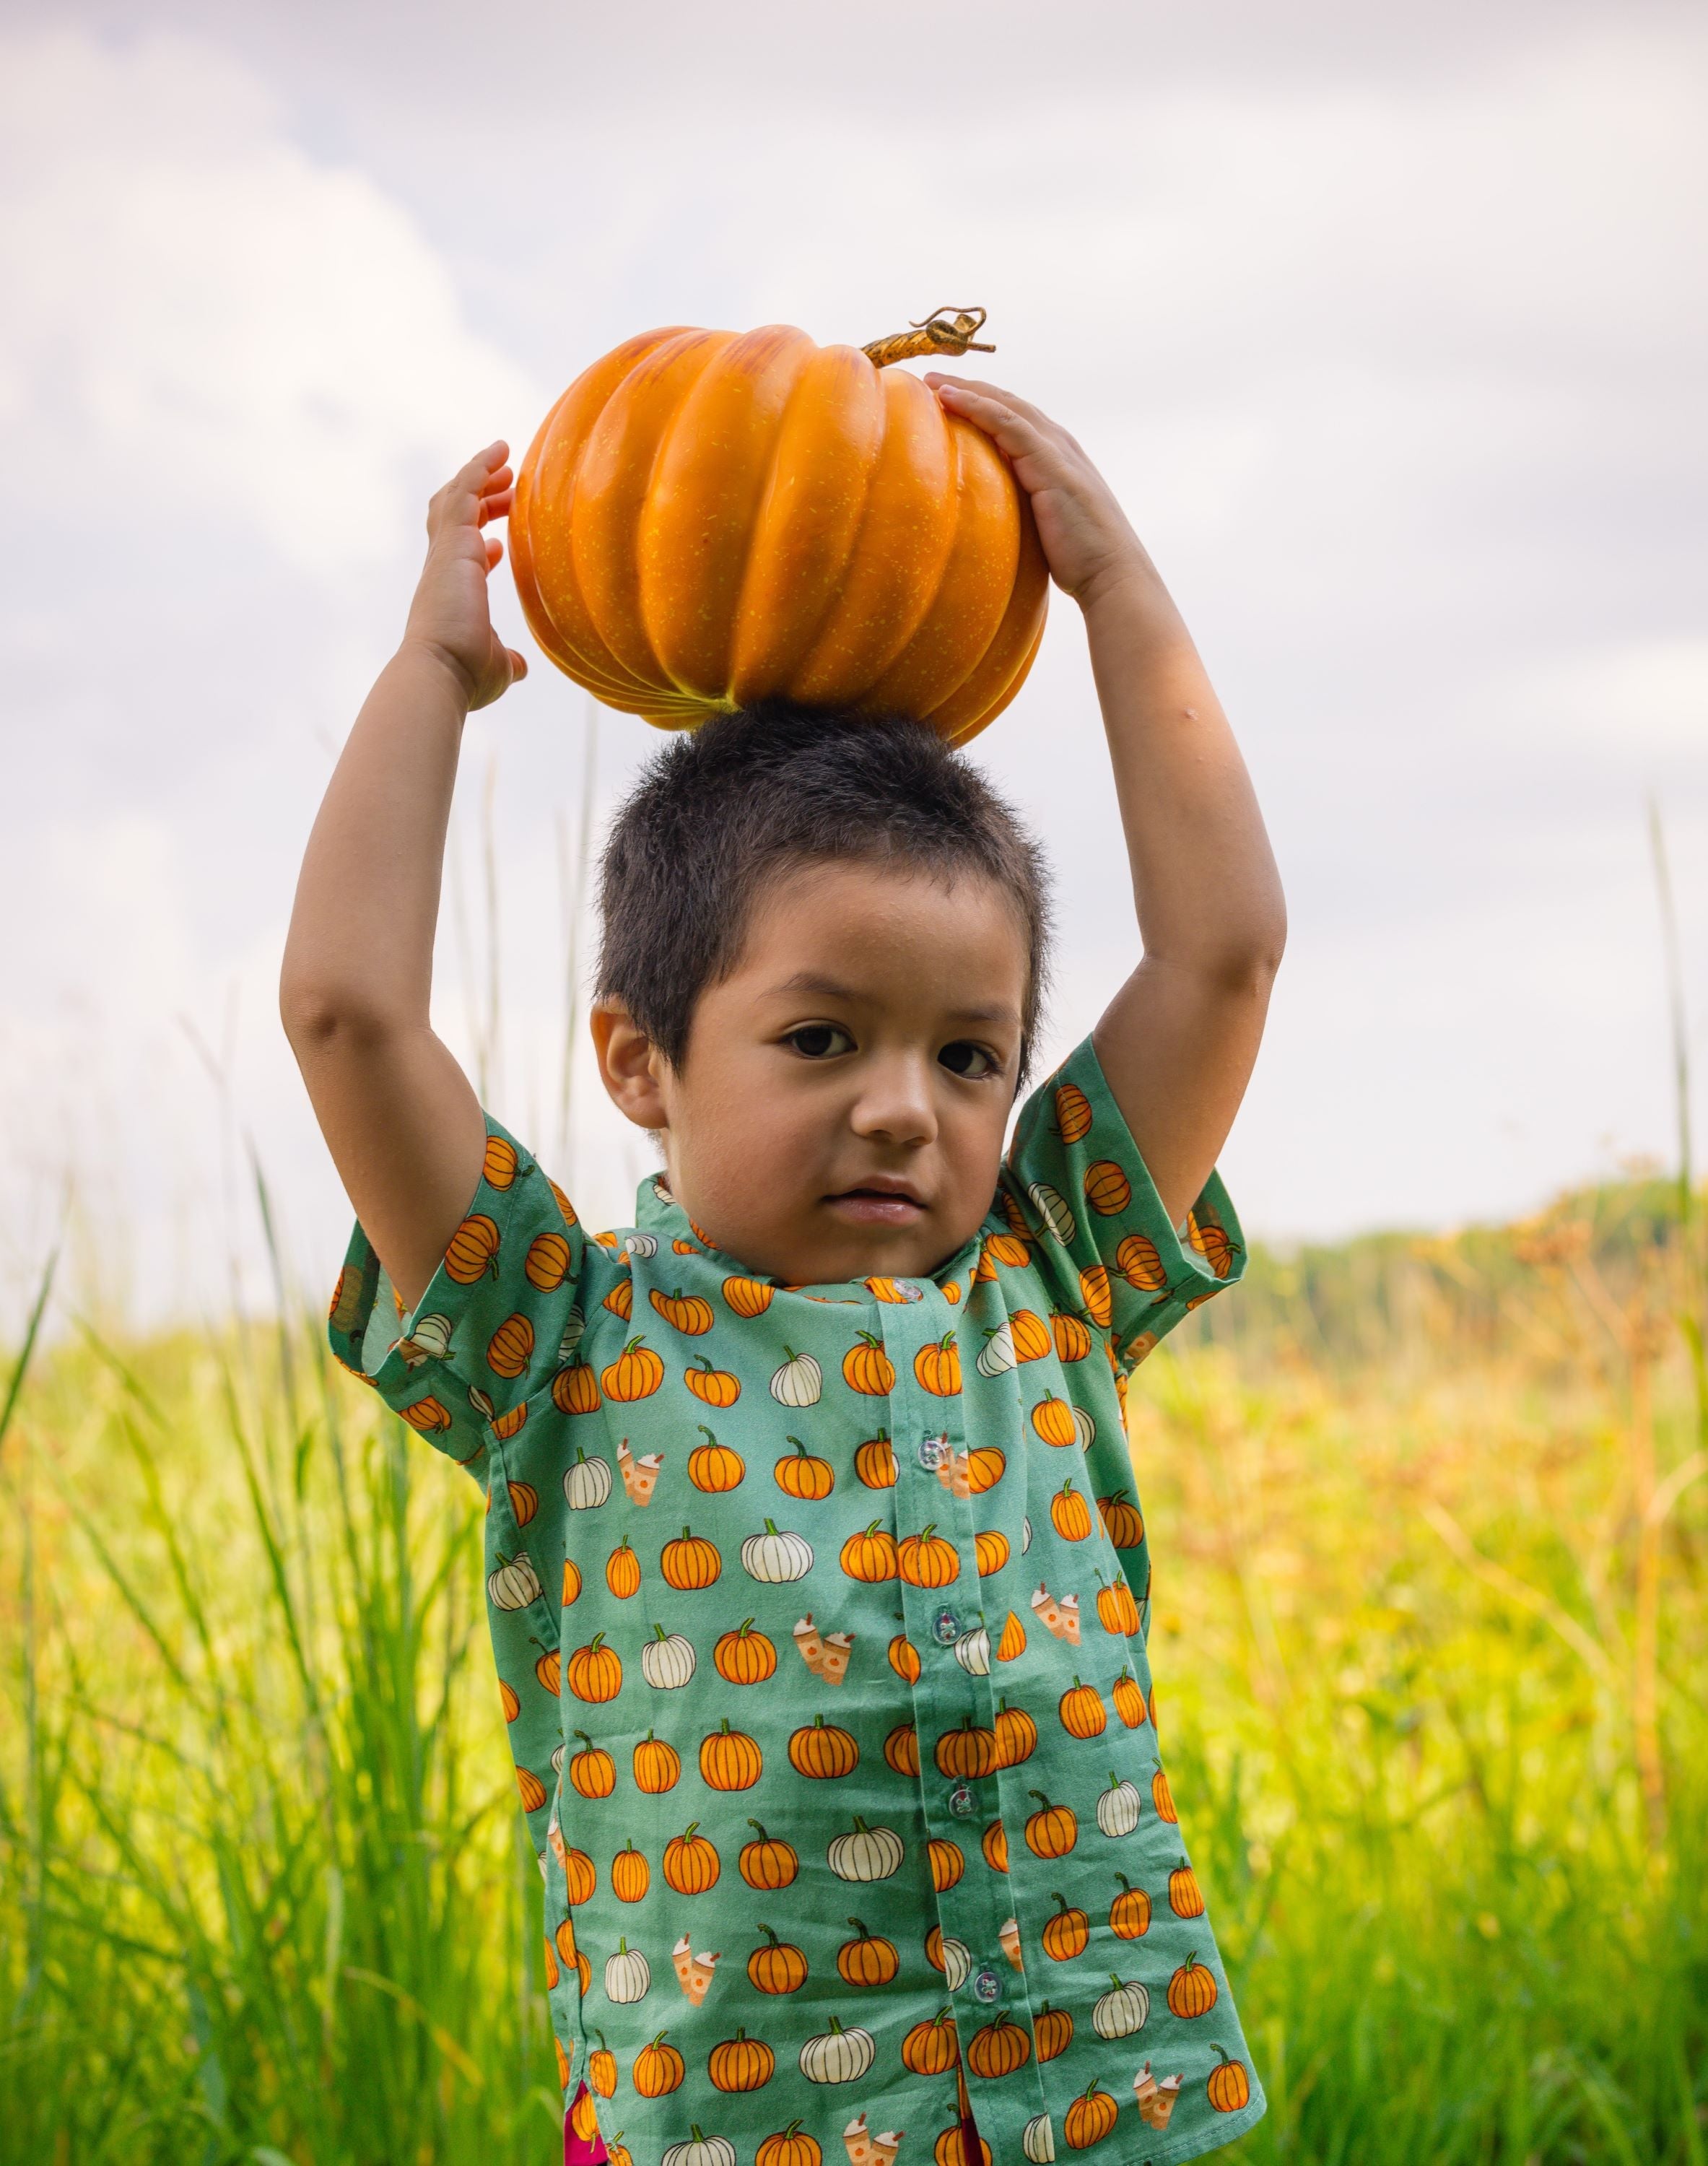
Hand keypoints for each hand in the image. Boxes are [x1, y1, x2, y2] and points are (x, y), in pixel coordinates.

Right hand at [401, 441, 528, 709]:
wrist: (439, 671)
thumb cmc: (464, 676)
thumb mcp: (496, 667)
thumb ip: (507, 661)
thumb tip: (520, 667)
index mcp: (451, 595)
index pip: (462, 561)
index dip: (480, 548)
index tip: (499, 546)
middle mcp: (443, 569)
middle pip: (457, 520)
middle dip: (482, 501)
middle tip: (508, 486)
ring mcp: (446, 551)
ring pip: (457, 498)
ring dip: (480, 476)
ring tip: (505, 459)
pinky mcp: (453, 540)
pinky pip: (465, 490)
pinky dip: (480, 467)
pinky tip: (501, 451)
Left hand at [927, 376, 1154, 611]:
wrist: (1113, 575)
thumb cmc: (1080, 563)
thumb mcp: (1047, 528)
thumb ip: (1025, 513)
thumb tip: (992, 526)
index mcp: (1059, 458)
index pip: (1017, 419)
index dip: (984, 404)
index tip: (947, 399)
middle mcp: (1060, 445)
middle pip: (1009, 403)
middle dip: (972, 388)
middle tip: (932, 380)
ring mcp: (1056, 451)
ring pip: (1005, 405)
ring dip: (967, 389)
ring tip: (931, 382)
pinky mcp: (1048, 464)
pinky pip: (1006, 424)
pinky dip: (976, 406)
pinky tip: (949, 399)